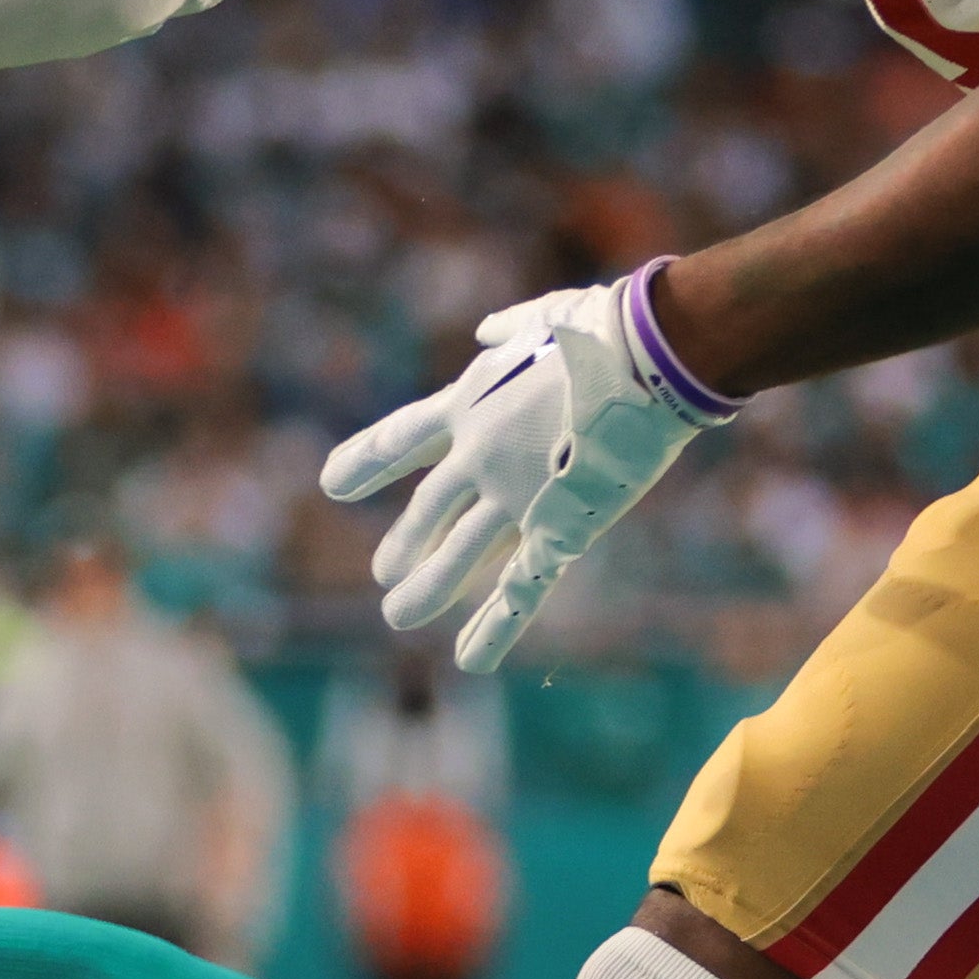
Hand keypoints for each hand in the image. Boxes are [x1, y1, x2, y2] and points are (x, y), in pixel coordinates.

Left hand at [318, 271, 720, 672]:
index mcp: (468, 401)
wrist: (647, 360)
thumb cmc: (602, 330)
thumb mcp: (540, 319)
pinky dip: (495, 627)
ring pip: (458, 558)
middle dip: (405, 544)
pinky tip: (470, 659)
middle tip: (382, 573)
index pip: (399, 439)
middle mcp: (479, 455)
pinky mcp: (559, 528)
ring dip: (428, 589)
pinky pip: (521, 587)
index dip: (364, 463)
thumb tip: (487, 333)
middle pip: (427, 511)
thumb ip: (507, 332)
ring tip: (397, 615)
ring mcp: (514, 497)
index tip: (330, 484)